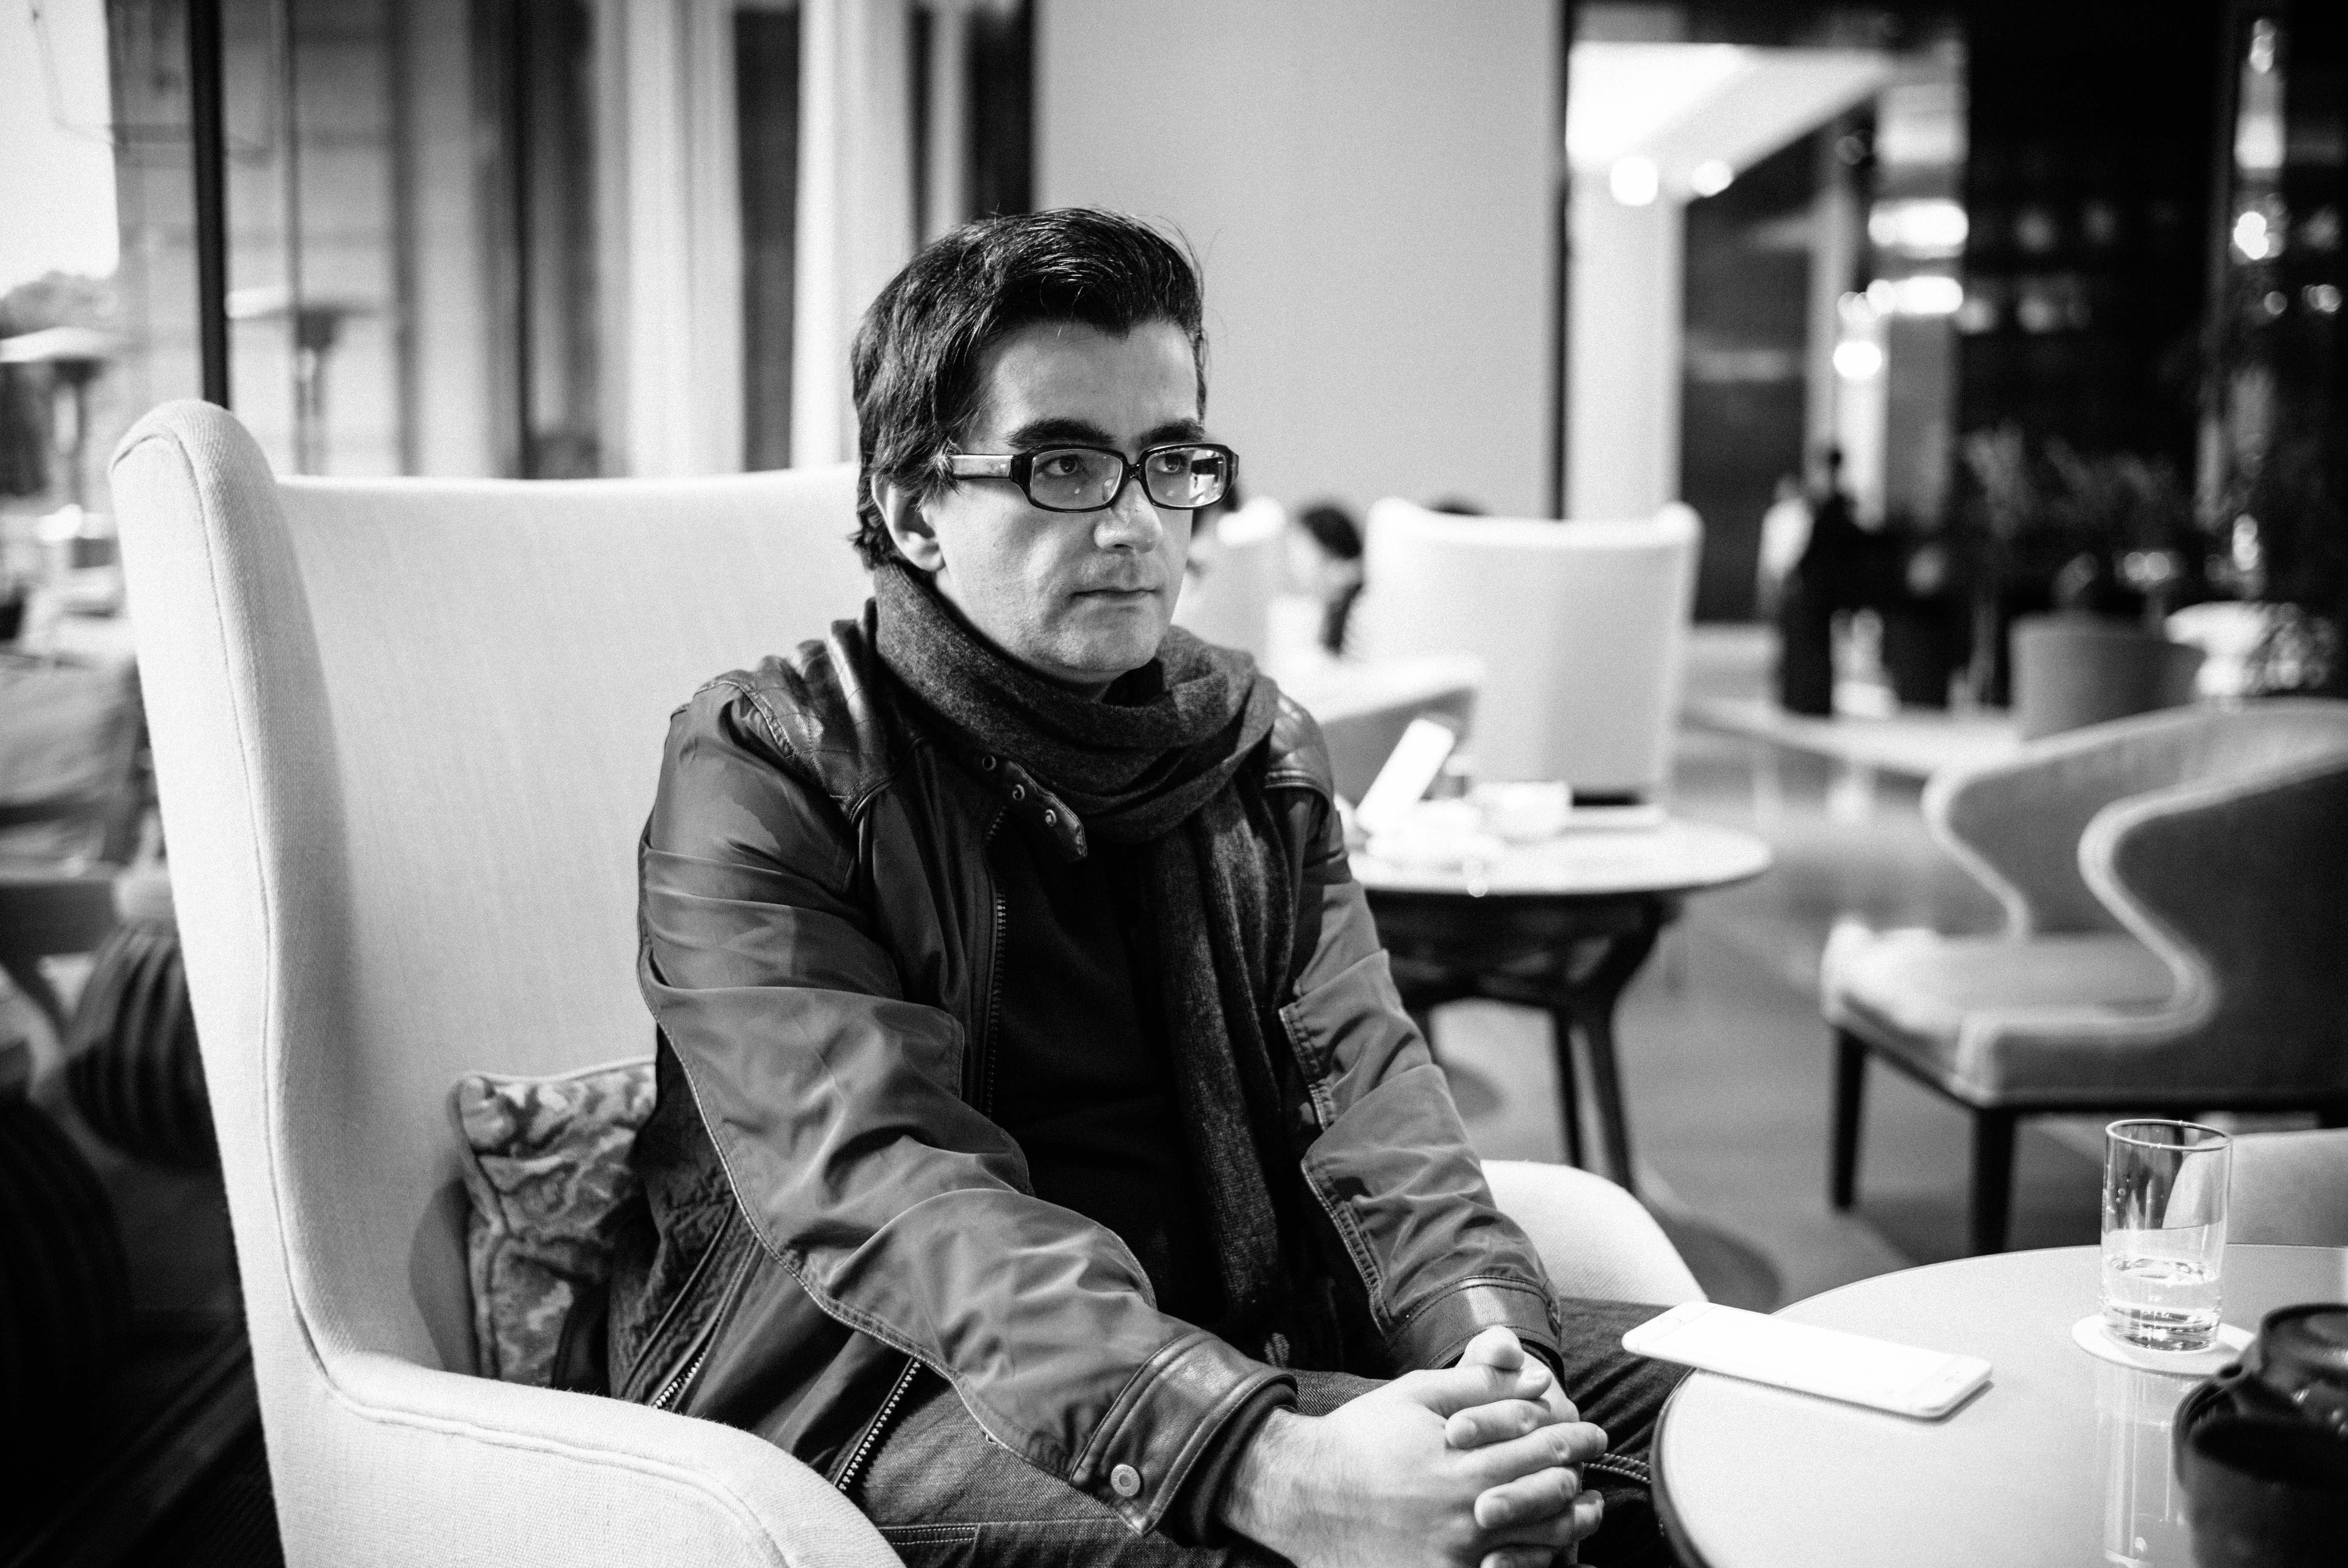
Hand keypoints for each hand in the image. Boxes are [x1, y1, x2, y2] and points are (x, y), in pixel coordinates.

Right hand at [1217, 1344, 1607, 1567]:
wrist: (1303, 1496)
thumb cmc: (1360, 1436)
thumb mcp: (1413, 1394)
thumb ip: (1477, 1382)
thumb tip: (1535, 1374)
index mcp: (1460, 1463)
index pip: (1540, 1446)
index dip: (1574, 1434)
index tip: (1593, 1429)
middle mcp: (1464, 1514)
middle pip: (1549, 1495)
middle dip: (1580, 1474)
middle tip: (1594, 1460)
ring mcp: (1456, 1556)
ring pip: (1539, 1542)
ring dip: (1572, 1521)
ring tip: (1587, 1507)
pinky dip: (1535, 1558)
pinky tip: (1547, 1546)